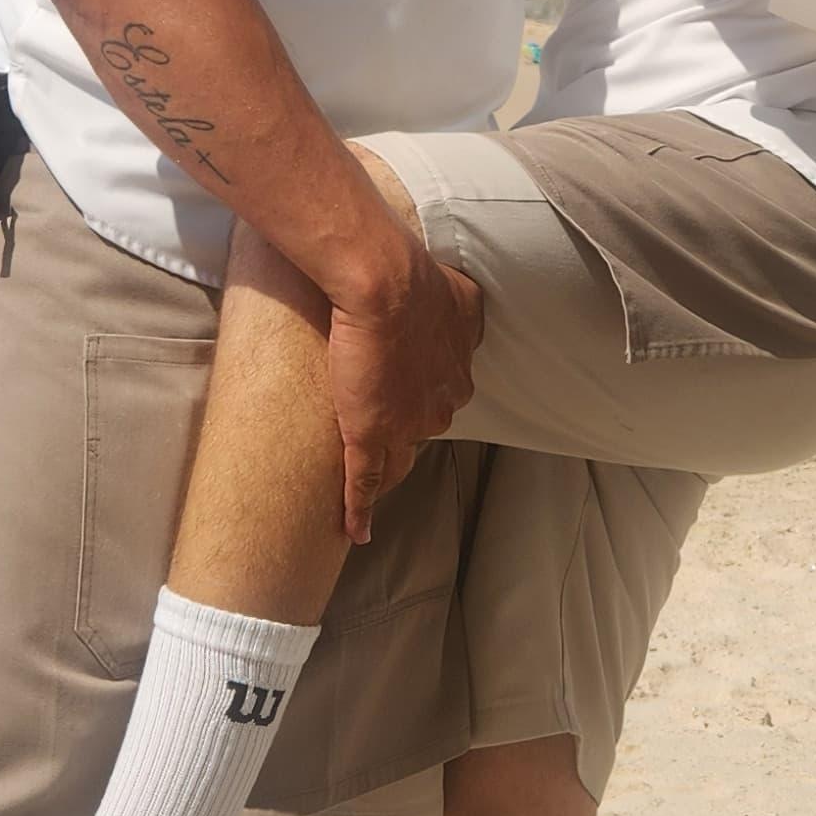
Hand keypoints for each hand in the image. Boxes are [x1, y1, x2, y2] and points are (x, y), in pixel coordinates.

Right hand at [324, 242, 483, 542]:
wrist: (385, 286)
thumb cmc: (418, 282)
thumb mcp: (458, 298)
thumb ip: (460, 313)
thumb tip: (459, 306)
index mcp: (457, 378)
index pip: (439, 402)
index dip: (419, 401)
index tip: (404, 398)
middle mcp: (439, 407)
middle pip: (420, 430)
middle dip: (402, 430)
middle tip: (377, 422)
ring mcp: (405, 426)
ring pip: (396, 461)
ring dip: (385, 470)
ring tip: (368, 484)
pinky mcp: (369, 435)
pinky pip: (364, 483)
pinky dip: (359, 511)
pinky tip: (355, 533)